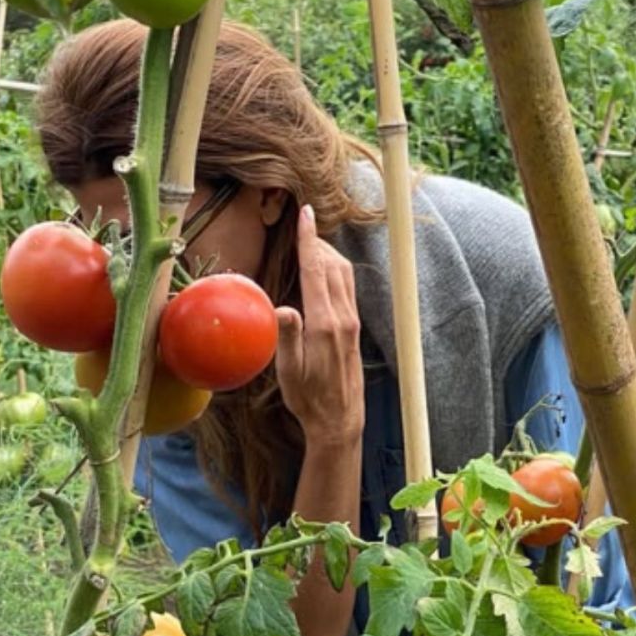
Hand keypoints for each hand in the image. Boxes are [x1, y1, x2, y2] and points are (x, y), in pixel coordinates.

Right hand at [274, 205, 364, 449]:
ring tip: (309, 243)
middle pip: (331, 265)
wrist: (340, 420)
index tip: (305, 214)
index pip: (316, 271)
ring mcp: (352, 322)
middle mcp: (343, 319)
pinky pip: (346, 288)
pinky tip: (321, 272)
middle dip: (316, 241)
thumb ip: (287, 337)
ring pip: (343, 274)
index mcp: (324, 325)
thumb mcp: (289, 372)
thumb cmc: (308, 398)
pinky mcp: (354, 328)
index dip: (309, 240)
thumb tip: (281, 308)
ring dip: (327, 254)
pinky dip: (333, 270)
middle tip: (301, 224)